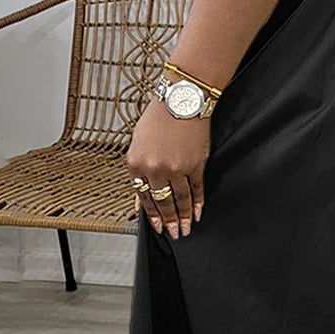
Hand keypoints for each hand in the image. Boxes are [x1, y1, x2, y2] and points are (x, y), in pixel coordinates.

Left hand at [126, 95, 208, 238]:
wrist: (180, 99)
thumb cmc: (159, 115)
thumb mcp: (139, 141)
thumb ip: (139, 167)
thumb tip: (141, 192)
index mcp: (136, 164)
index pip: (143, 197)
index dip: (151, 215)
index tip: (157, 226)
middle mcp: (154, 169)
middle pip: (162, 203)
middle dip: (168, 221)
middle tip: (173, 234)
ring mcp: (175, 169)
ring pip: (180, 200)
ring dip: (184, 217)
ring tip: (186, 229)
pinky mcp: (194, 165)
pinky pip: (196, 189)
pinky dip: (198, 203)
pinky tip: (198, 212)